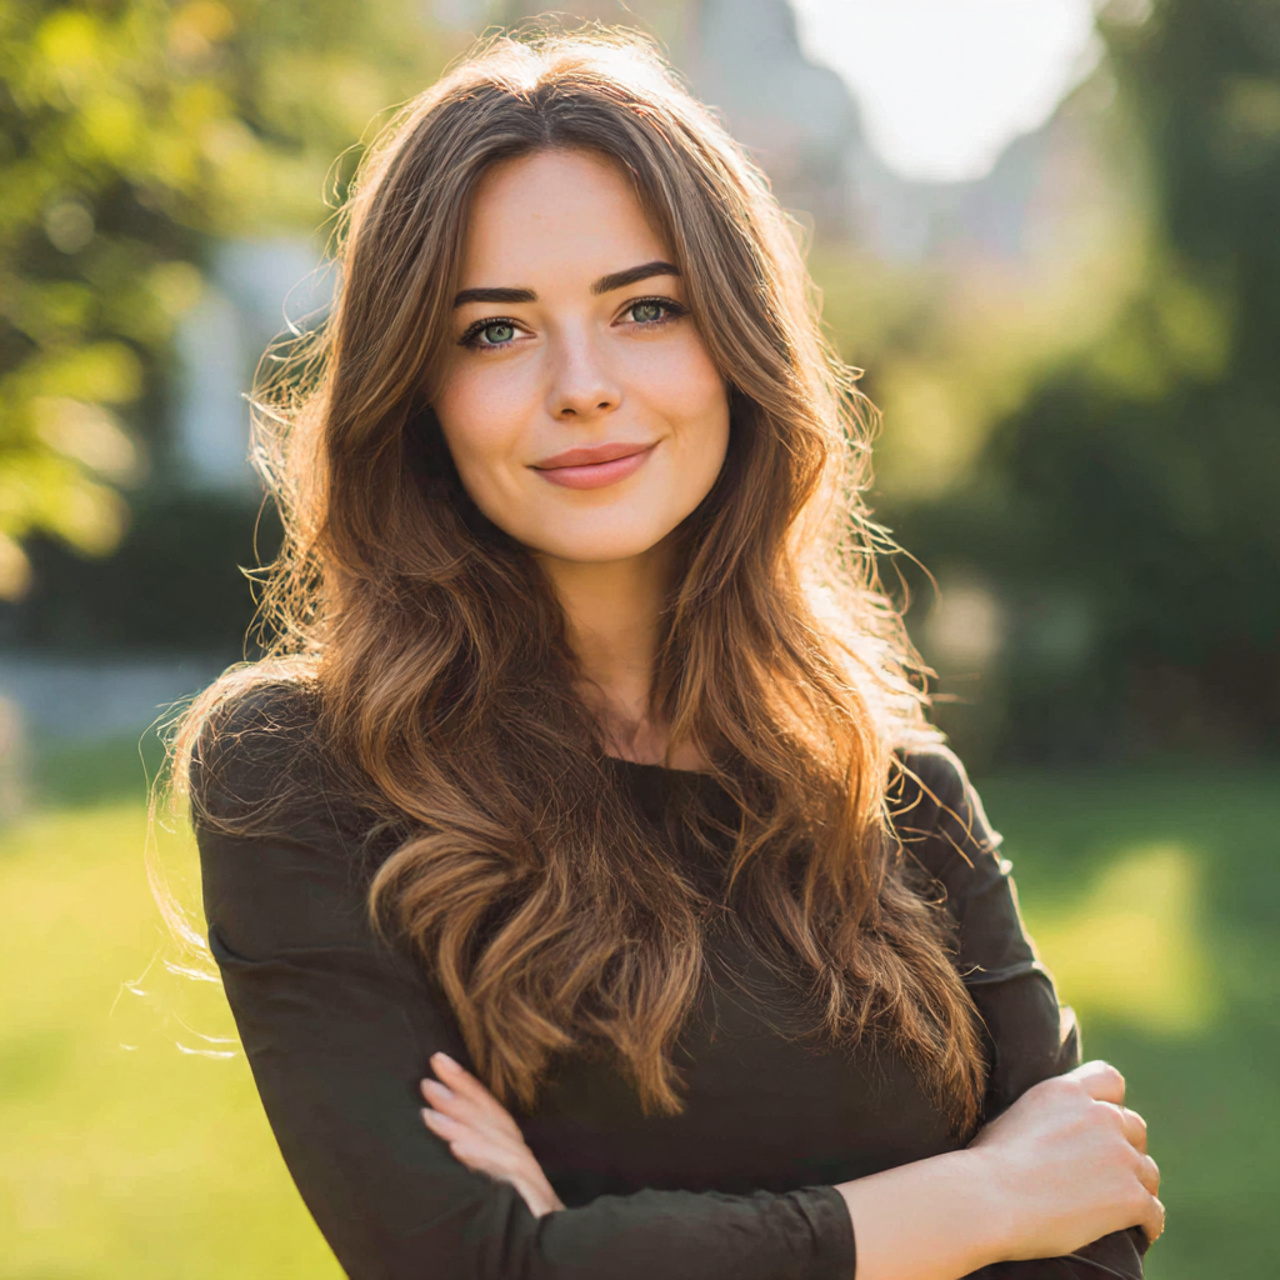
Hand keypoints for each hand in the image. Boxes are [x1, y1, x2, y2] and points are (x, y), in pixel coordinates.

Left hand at [420, 1051, 564, 1217]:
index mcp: (511, 1152)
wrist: (554, 1252)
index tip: (439, 1061)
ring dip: (461, 1125)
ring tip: (429, 1114)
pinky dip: (481, 1159)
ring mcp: (527, 1178)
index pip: (488, 1110)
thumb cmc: (523, 1219)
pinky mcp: (532, 1200)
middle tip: (427, 1078)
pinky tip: (457, 1149)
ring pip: (494, 1142)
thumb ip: (479, 1161)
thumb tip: (447, 1136)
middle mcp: (521, 1158)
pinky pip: (504, 1175)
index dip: (465, 1084)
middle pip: (490, 1119)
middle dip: (459, 1095)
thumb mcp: (496, 1185)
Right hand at [970, 1059, 1163, 1257]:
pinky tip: (1137, 1232)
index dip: (1111, 1102)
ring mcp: (1118, 1155)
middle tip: (1108, 1174)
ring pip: (1148, 1170)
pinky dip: (1147, 1224)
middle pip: (1135, 1127)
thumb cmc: (987, 1163)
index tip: (1102, 1125)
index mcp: (1066, 1091)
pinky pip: (1154, 1212)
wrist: (989, 1197)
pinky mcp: (1130, 1196)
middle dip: (1126, 1148)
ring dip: (1138, 1186)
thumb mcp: (1014, 1115)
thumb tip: (1050, 1128)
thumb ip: (1047, 1113)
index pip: (1110, 1079)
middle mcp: (1098, 1115)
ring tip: (1122, 1208)